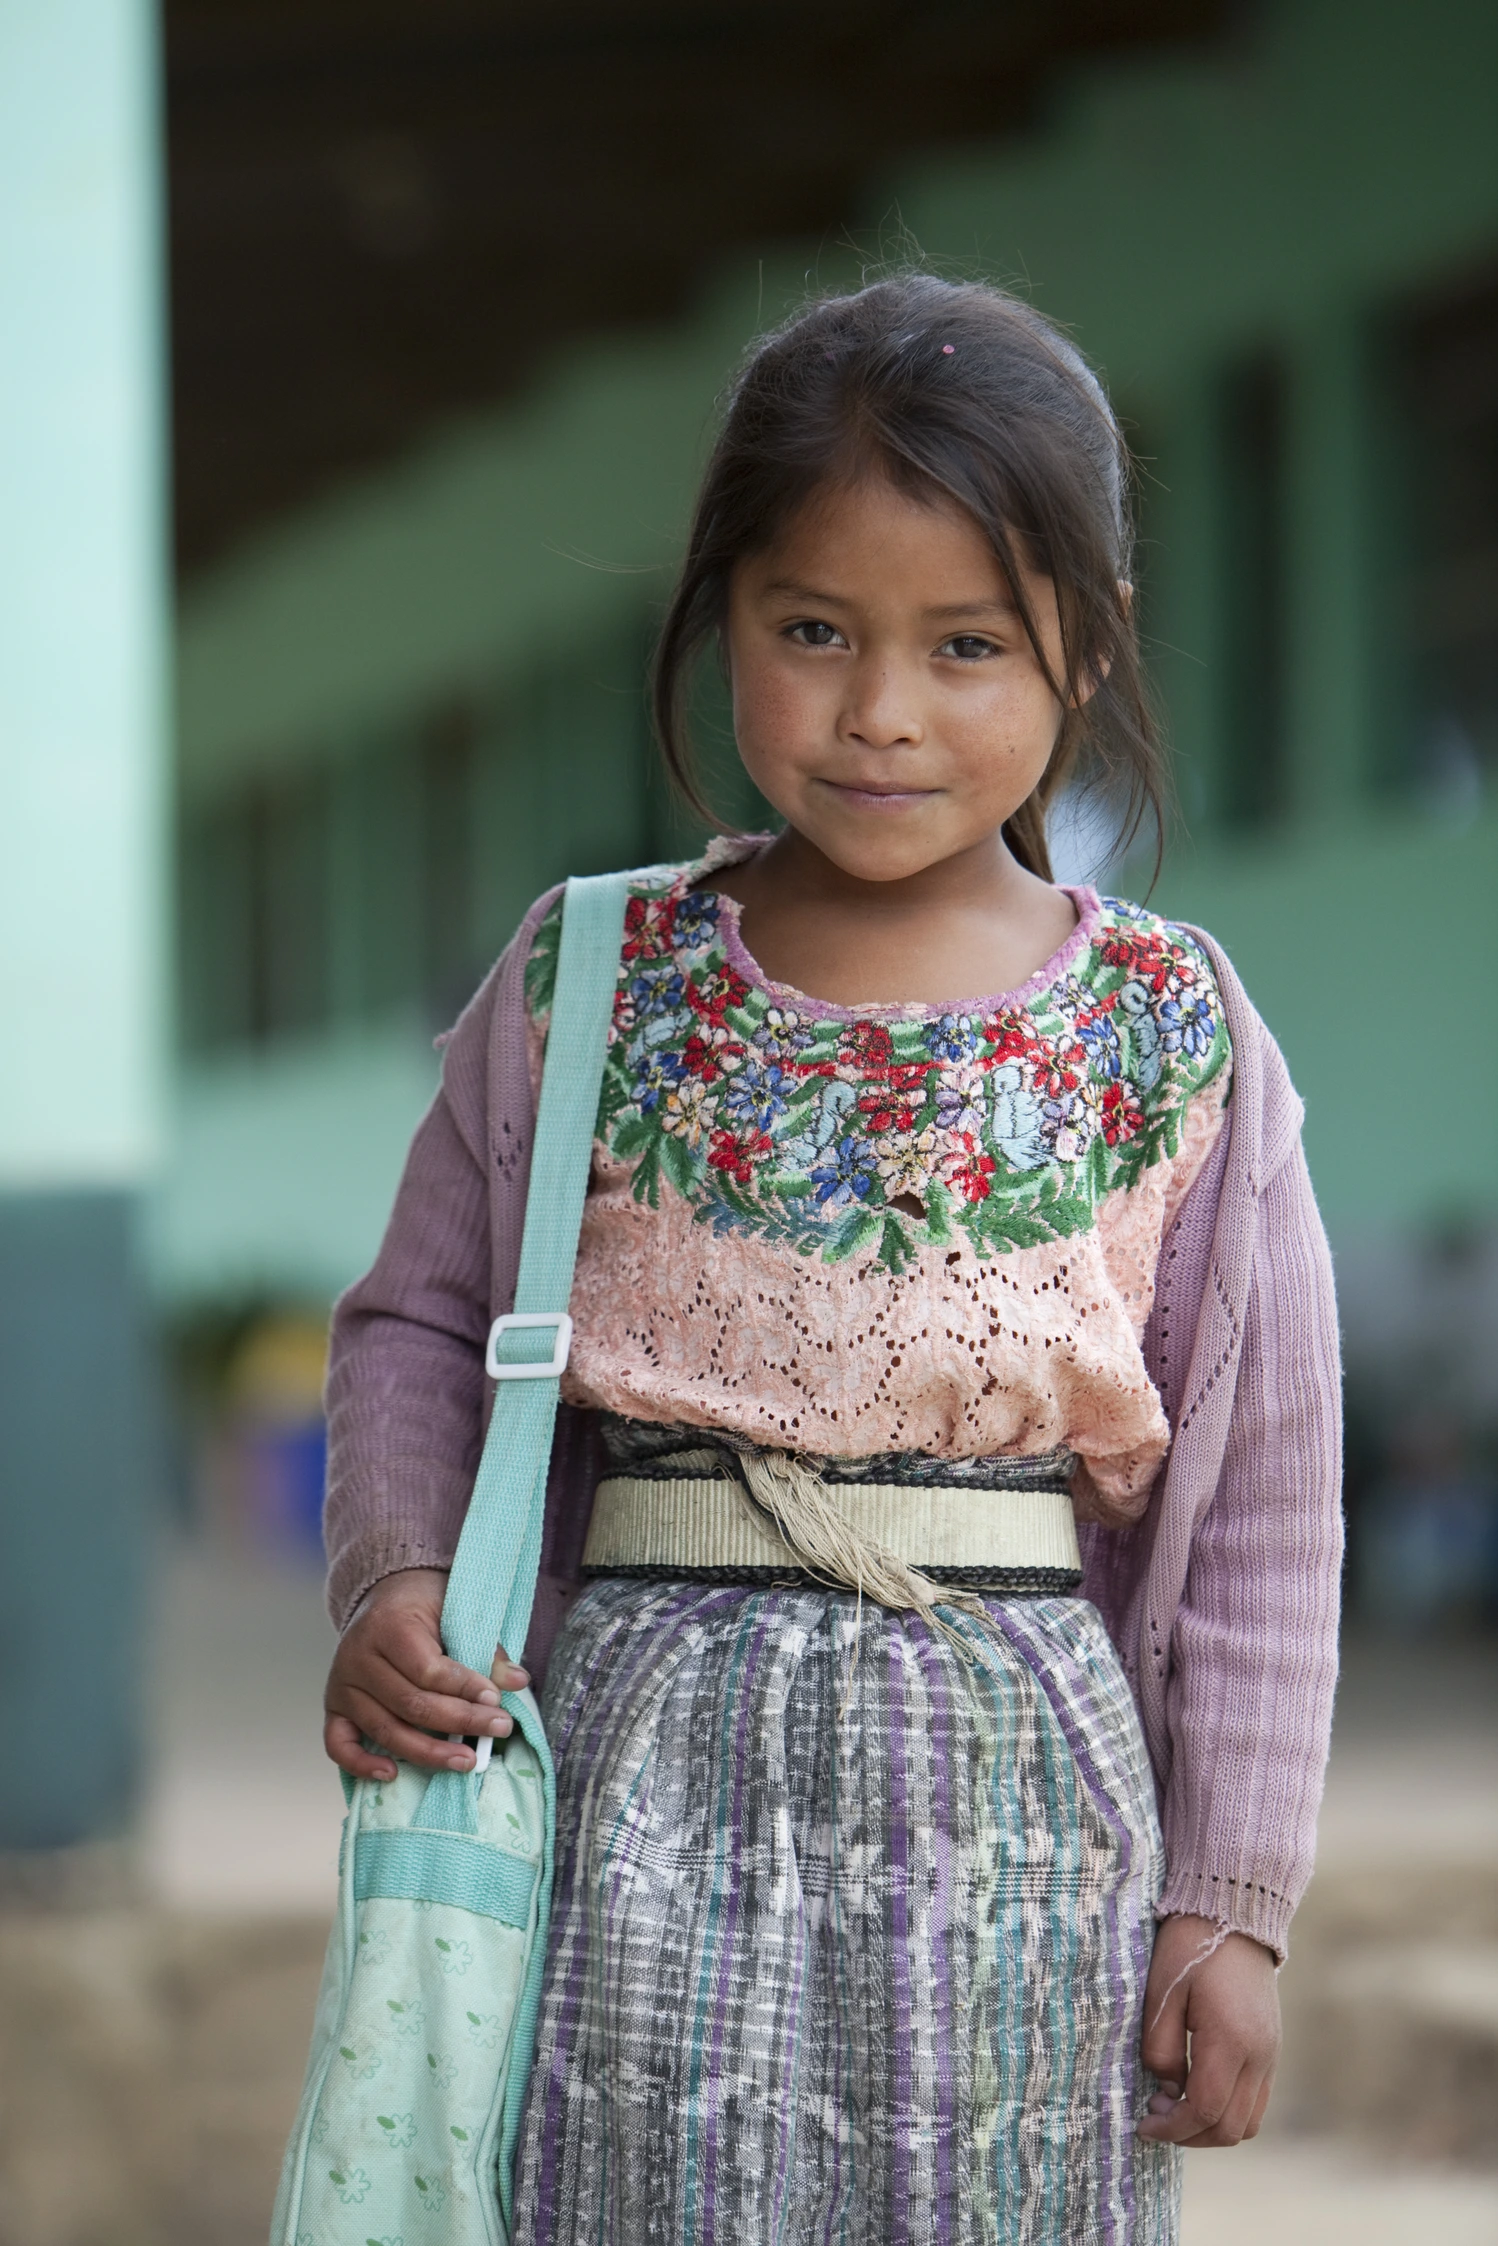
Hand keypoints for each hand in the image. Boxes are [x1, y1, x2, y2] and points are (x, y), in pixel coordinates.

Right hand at [323, 1566, 527, 1782]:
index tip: (496, 1700)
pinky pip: (338, 1744)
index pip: (428, 1670)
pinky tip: (392, 1774)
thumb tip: (518, 1682)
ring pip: (384, 1730)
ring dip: (428, 1752)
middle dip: (459, 1722)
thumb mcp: (456, 1611)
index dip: (464, 1689)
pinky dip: (361, 1764)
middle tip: (499, 1729)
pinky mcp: (333, 1707)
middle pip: (410, 1704)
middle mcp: (357, 1657)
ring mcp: (341, 1685)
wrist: (386, 1596)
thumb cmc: (426, 1606)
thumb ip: (484, 1648)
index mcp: (388, 1626)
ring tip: (467, 1761)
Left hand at [1137, 1913, 1280, 2148]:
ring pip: (1248, 2121)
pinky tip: (1197, 2088)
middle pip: (1232, 2128)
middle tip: (1155, 2117)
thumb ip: (1161, 2049)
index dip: (1173, 2128)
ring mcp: (1271, 2054)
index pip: (1206, 2110)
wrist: (1233, 1913)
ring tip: (1175, 2107)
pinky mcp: (1272, 2048)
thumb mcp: (1162, 1994)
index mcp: (1231, 2041)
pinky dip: (1228, 2109)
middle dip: (1191, 2135)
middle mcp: (1260, 2055)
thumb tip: (1169, 2091)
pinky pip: (1255, 2100)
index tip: (1143, 2125)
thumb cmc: (1190, 1948)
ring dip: (1212, 2126)